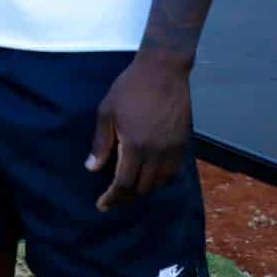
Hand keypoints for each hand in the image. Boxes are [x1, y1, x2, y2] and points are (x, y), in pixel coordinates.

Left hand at [87, 53, 192, 210]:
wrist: (163, 71)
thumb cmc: (129, 88)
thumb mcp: (107, 112)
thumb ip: (101, 143)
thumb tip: (92, 168)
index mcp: (136, 146)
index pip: (124, 183)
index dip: (112, 197)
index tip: (101, 205)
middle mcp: (157, 153)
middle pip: (143, 188)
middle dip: (126, 196)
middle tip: (112, 197)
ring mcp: (173, 150)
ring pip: (159, 183)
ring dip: (143, 189)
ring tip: (128, 188)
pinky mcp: (184, 144)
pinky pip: (173, 172)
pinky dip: (160, 179)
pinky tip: (149, 175)